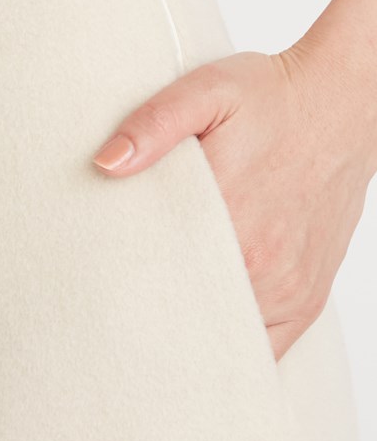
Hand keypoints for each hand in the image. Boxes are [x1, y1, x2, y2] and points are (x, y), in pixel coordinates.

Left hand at [90, 39, 376, 360]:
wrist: (343, 104)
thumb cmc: (271, 98)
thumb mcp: (206, 92)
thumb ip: (152, 125)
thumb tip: (106, 163)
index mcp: (230, 220)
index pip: (159, 286)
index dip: (125, 298)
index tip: (98, 297)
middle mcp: (264, 265)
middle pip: (189, 322)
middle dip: (150, 325)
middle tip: (115, 316)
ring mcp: (289, 289)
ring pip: (227, 341)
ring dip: (190, 338)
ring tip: (153, 324)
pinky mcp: (306, 298)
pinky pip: (266, 348)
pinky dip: (233, 345)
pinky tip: (203, 332)